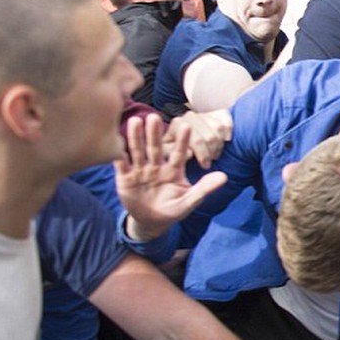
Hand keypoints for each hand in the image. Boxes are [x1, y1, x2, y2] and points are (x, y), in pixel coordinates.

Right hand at [115, 114, 227, 239]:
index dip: (182, 141)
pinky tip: (115, 143)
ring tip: (134, 121)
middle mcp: (156, 166)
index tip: (187, 127)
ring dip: (135, 138)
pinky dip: (118, 155)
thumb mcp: (189, 200)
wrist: (151, 222)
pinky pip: (121, 165)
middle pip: (155, 148)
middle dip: (154, 134)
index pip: (178, 153)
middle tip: (154, 117)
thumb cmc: (173, 209)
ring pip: (137, 152)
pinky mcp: (124, 178)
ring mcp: (139, 170)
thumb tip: (225, 177)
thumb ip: (204, 188)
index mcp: (173, 169)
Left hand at [163, 109, 231, 168]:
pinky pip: (226, 120)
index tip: (205, 165)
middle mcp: (190, 116)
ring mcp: (204, 114)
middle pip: (210, 136)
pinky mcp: (217, 113)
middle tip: (210, 162)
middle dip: (211, 152)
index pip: (197, 140)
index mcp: (177, 124)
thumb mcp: (168, 153)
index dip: (203, 155)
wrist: (180, 138)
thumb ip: (173, 153)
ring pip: (219, 128)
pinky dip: (229, 130)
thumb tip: (190, 152)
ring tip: (215, 154)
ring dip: (219, 144)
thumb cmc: (173, 149)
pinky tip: (226, 140)